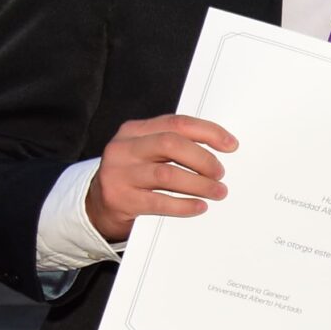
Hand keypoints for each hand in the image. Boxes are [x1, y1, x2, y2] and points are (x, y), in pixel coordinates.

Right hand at [85, 113, 238, 241]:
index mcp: (134, 130)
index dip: (208, 132)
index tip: (231, 145)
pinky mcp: (120, 199)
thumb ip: (175, 145)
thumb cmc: (135, 174)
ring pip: (167, 174)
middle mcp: (123, 148)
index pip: (177, 123)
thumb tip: (221, 148)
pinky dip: (184, 205)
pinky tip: (199, 206)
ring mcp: (118, 173)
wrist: (99, 205)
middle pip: (171, 144)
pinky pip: (159, 202)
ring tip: (217, 192)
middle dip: (203, 159)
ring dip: (199, 184)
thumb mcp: (148, 153)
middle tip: (220, 173)